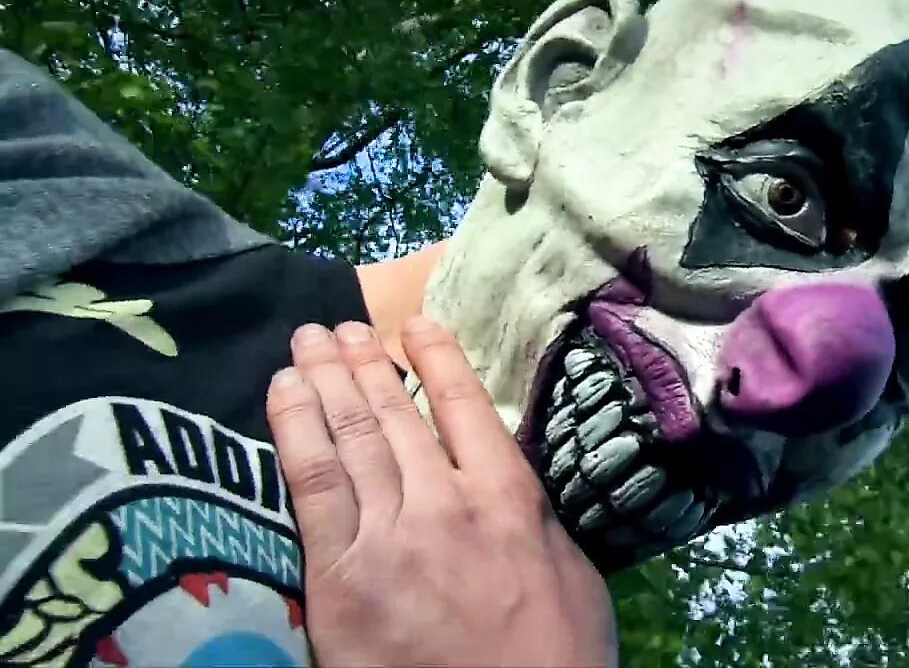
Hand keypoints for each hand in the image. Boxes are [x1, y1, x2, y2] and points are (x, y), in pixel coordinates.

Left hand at [265, 317, 616, 667]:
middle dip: (362, 361)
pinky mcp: (338, 575)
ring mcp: (387, 536)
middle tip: (338, 328)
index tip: (412, 324)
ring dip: (325, 380)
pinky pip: (311, 485)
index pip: (463, 405)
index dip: (434, 356)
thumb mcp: (573, 576)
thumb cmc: (554, 659)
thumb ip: (533, 519)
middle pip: (394, 413)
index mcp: (507, 499)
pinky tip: (285, 395)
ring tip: (308, 343)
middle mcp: (444, 502)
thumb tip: (502, 480)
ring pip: (349, 435)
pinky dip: (296, 430)